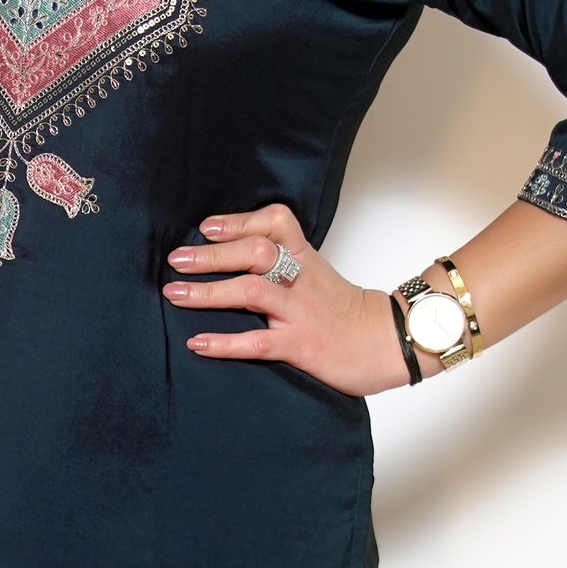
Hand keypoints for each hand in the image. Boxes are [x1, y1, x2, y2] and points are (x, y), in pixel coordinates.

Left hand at [163, 203, 408, 395]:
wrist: (392, 342)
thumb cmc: (347, 313)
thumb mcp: (318, 276)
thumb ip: (285, 265)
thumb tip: (237, 259)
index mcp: (305, 259)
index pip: (275, 223)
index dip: (239, 221)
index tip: (207, 227)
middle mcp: (301, 280)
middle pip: (255, 253)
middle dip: (212, 255)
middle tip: (176, 259)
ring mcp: (301, 312)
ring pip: (252, 292)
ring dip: (208, 293)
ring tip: (174, 294)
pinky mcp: (301, 345)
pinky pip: (257, 342)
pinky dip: (224, 343)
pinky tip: (197, 343)